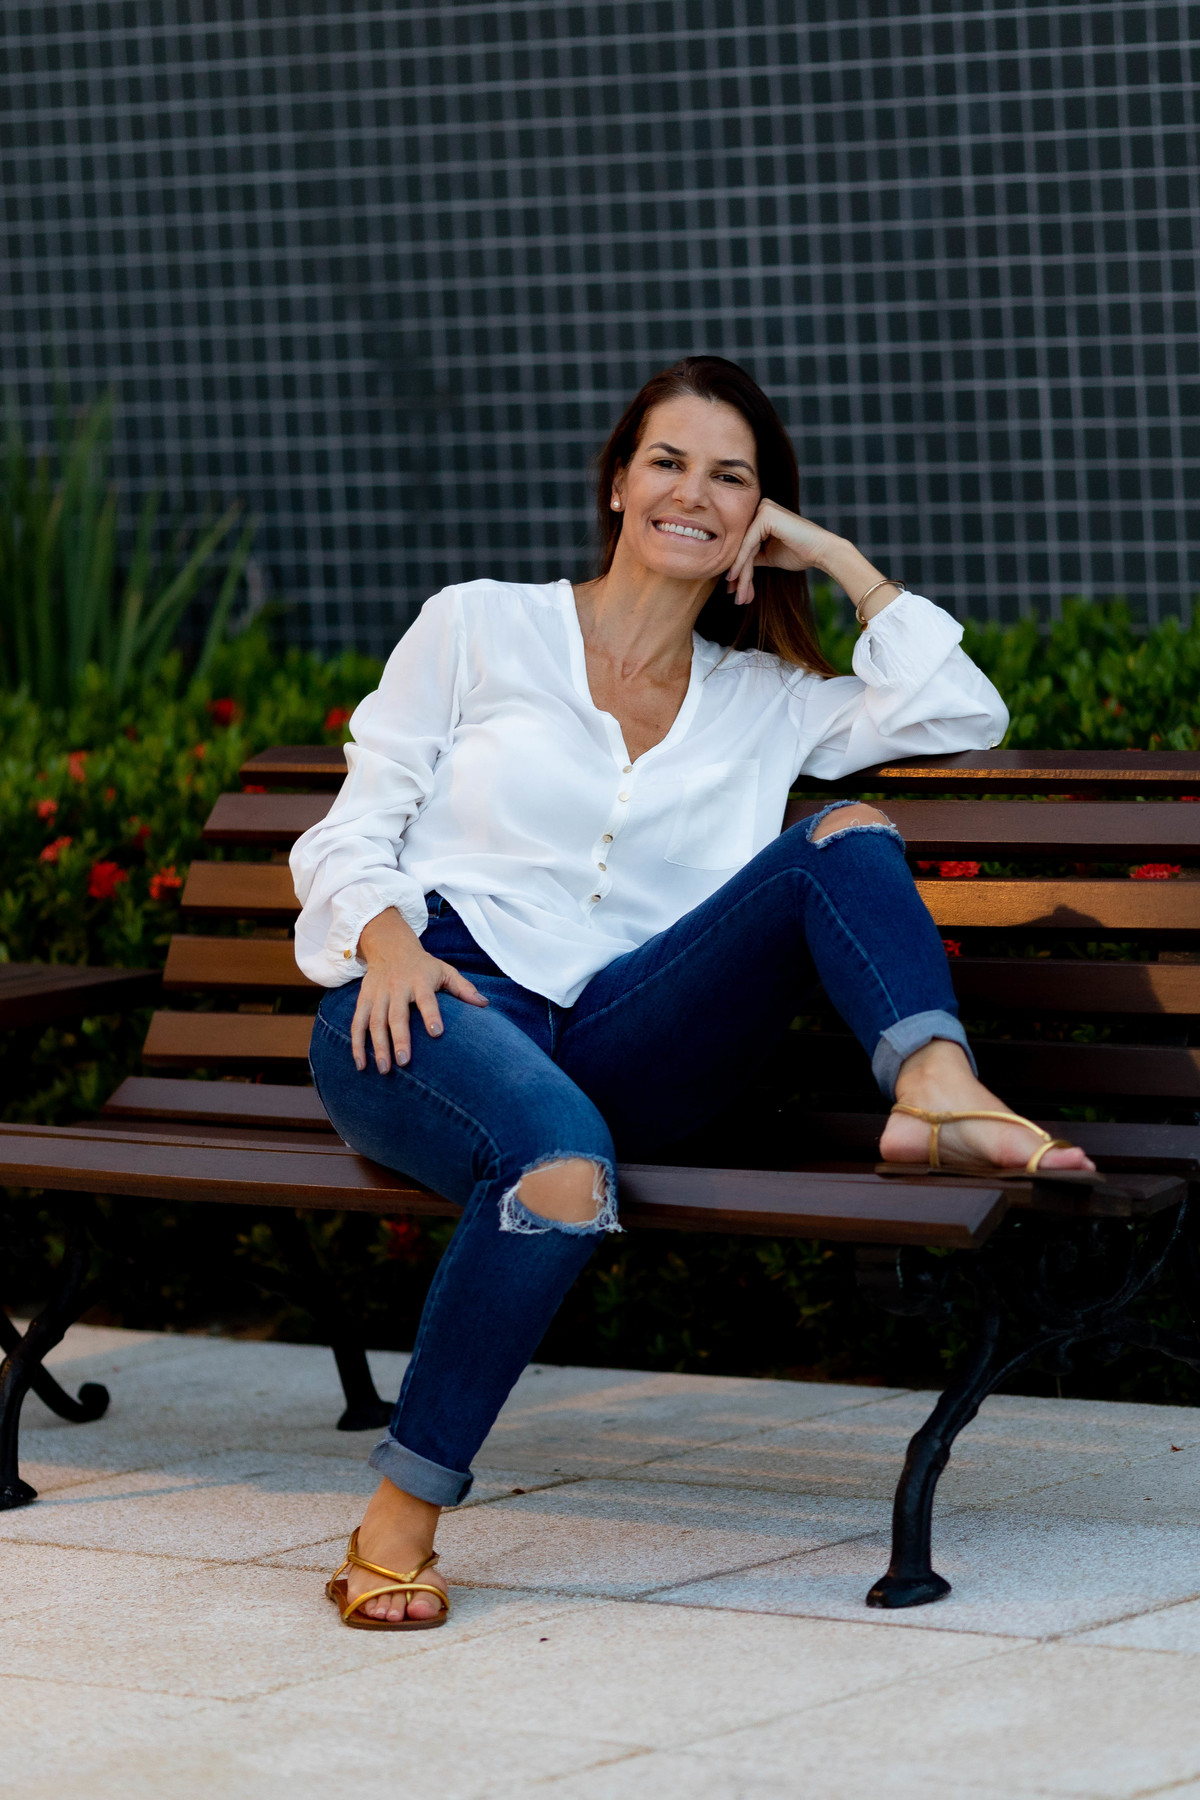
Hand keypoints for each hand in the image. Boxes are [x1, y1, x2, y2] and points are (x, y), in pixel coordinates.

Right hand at [351, 908, 486, 1072]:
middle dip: (399, 1038)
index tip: (437, 1033)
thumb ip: (463, 988)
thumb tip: (484, 1004)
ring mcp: (378, 994)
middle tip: (403, 1062)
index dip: (431, 1015)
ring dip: (377, 1046)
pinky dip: (356, 1044)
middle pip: (396, 1015)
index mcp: (420, 980)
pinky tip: (361, 1065)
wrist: (390, 946)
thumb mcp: (445, 970)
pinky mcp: (363, 999)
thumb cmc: (423, 966)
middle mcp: (397, 987)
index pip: (427, 999)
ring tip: (383, 1070)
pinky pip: (357, 1023)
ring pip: (375, 1022)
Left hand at [725, 501, 839, 606]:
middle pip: (743, 546)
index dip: (739, 568)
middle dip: (739, 574)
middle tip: (736, 597)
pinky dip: (742, 563)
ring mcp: (763, 509)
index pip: (745, 544)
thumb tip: (734, 567)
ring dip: (741, 575)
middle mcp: (762, 507)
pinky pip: (748, 544)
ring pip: (744, 548)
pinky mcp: (765, 515)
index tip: (734, 589)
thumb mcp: (770, 554)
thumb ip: (753, 555)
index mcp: (763, 514)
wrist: (822, 551)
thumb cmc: (801, 553)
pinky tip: (736, 579)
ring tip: (739, 596)